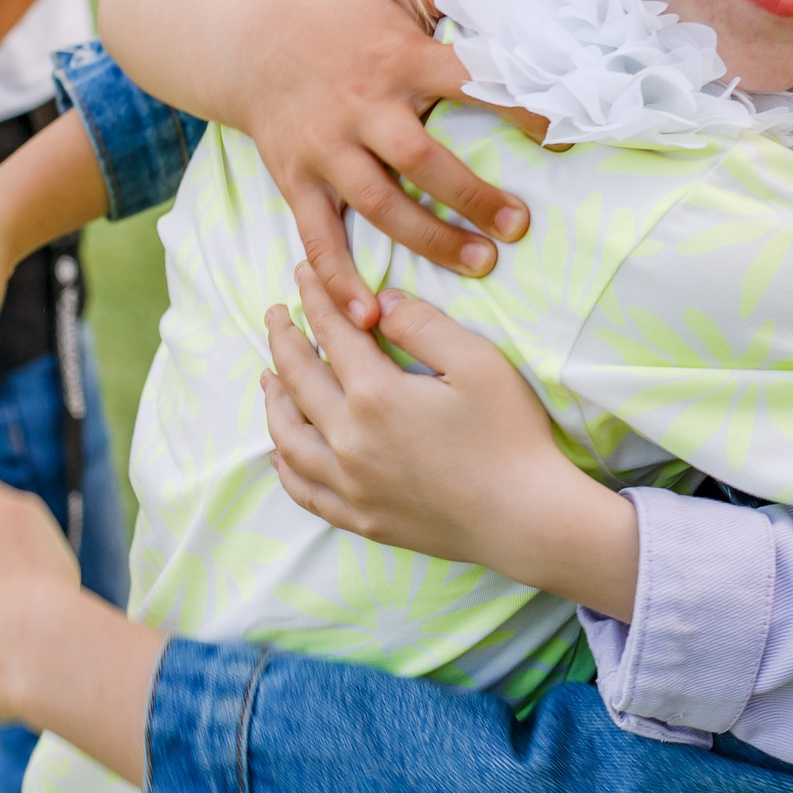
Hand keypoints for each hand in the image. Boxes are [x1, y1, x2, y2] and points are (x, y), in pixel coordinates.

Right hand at [239, 0, 538, 314]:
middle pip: (421, 157)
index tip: (562, 136)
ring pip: (379, 203)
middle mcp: (363, 106)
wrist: (248, 42)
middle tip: (520, 226)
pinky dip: (339, 278)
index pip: (468, 80)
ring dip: (428, 239)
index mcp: (399, 59)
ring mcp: (327, 147)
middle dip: (472, 196)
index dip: (516, 106)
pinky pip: (318, 235)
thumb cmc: (343, 17)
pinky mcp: (296, 179)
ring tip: (480, 266)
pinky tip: (369, 316)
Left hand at [263, 266, 636, 615]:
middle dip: (283, 341)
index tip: (301, 274)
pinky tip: (281, 452)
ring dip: (274, 400)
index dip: (315, 300)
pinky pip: (303, 490)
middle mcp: (348, 441)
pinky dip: (284, 465)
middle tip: (274, 315)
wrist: (525, 518)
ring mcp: (349, 485)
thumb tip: (380, 302)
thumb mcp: (477, 363)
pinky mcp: (360, 518)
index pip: (332, 335)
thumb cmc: (510, 435)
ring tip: (268, 376)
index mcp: (375, 395)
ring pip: (288, 437)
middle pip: (298, 381)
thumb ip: (423, 324)